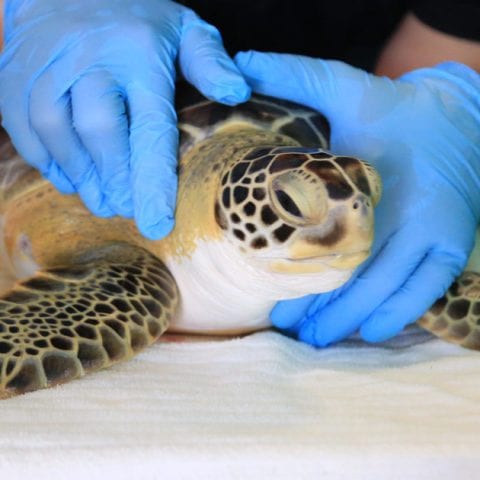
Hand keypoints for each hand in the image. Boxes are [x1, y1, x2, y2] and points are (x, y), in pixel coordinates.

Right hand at [0, 0, 249, 238]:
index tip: (156, 223)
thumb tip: (237, 93)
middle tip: (123, 211)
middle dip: (113, 179)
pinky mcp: (15, 74)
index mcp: (139, 55)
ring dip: (78, 175)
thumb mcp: (182, 27)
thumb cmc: (134, 15)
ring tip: (99, 202)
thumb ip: (210, 60)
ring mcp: (47, 65)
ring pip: (55, 130)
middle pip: (98, 131)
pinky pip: (23, 125)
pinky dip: (45, 158)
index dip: (152, 180)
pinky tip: (68, 177)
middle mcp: (90, 59)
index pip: (150, 127)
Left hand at [235, 51, 479, 344]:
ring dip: (352, 317)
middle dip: (322, 304)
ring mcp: (433, 233)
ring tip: (318, 338)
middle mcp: (406, 212)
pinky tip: (370, 332)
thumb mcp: (346, 86)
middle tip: (289, 330)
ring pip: (388, 288)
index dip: (300, 264)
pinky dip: (399, 314)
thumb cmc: (394, 111)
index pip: (330, 232)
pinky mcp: (451, 245)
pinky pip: (426, 290)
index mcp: (373, 178)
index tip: (269, 287)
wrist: (457, 118)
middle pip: (357, 270)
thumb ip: (296, 76)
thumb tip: (242, 65)